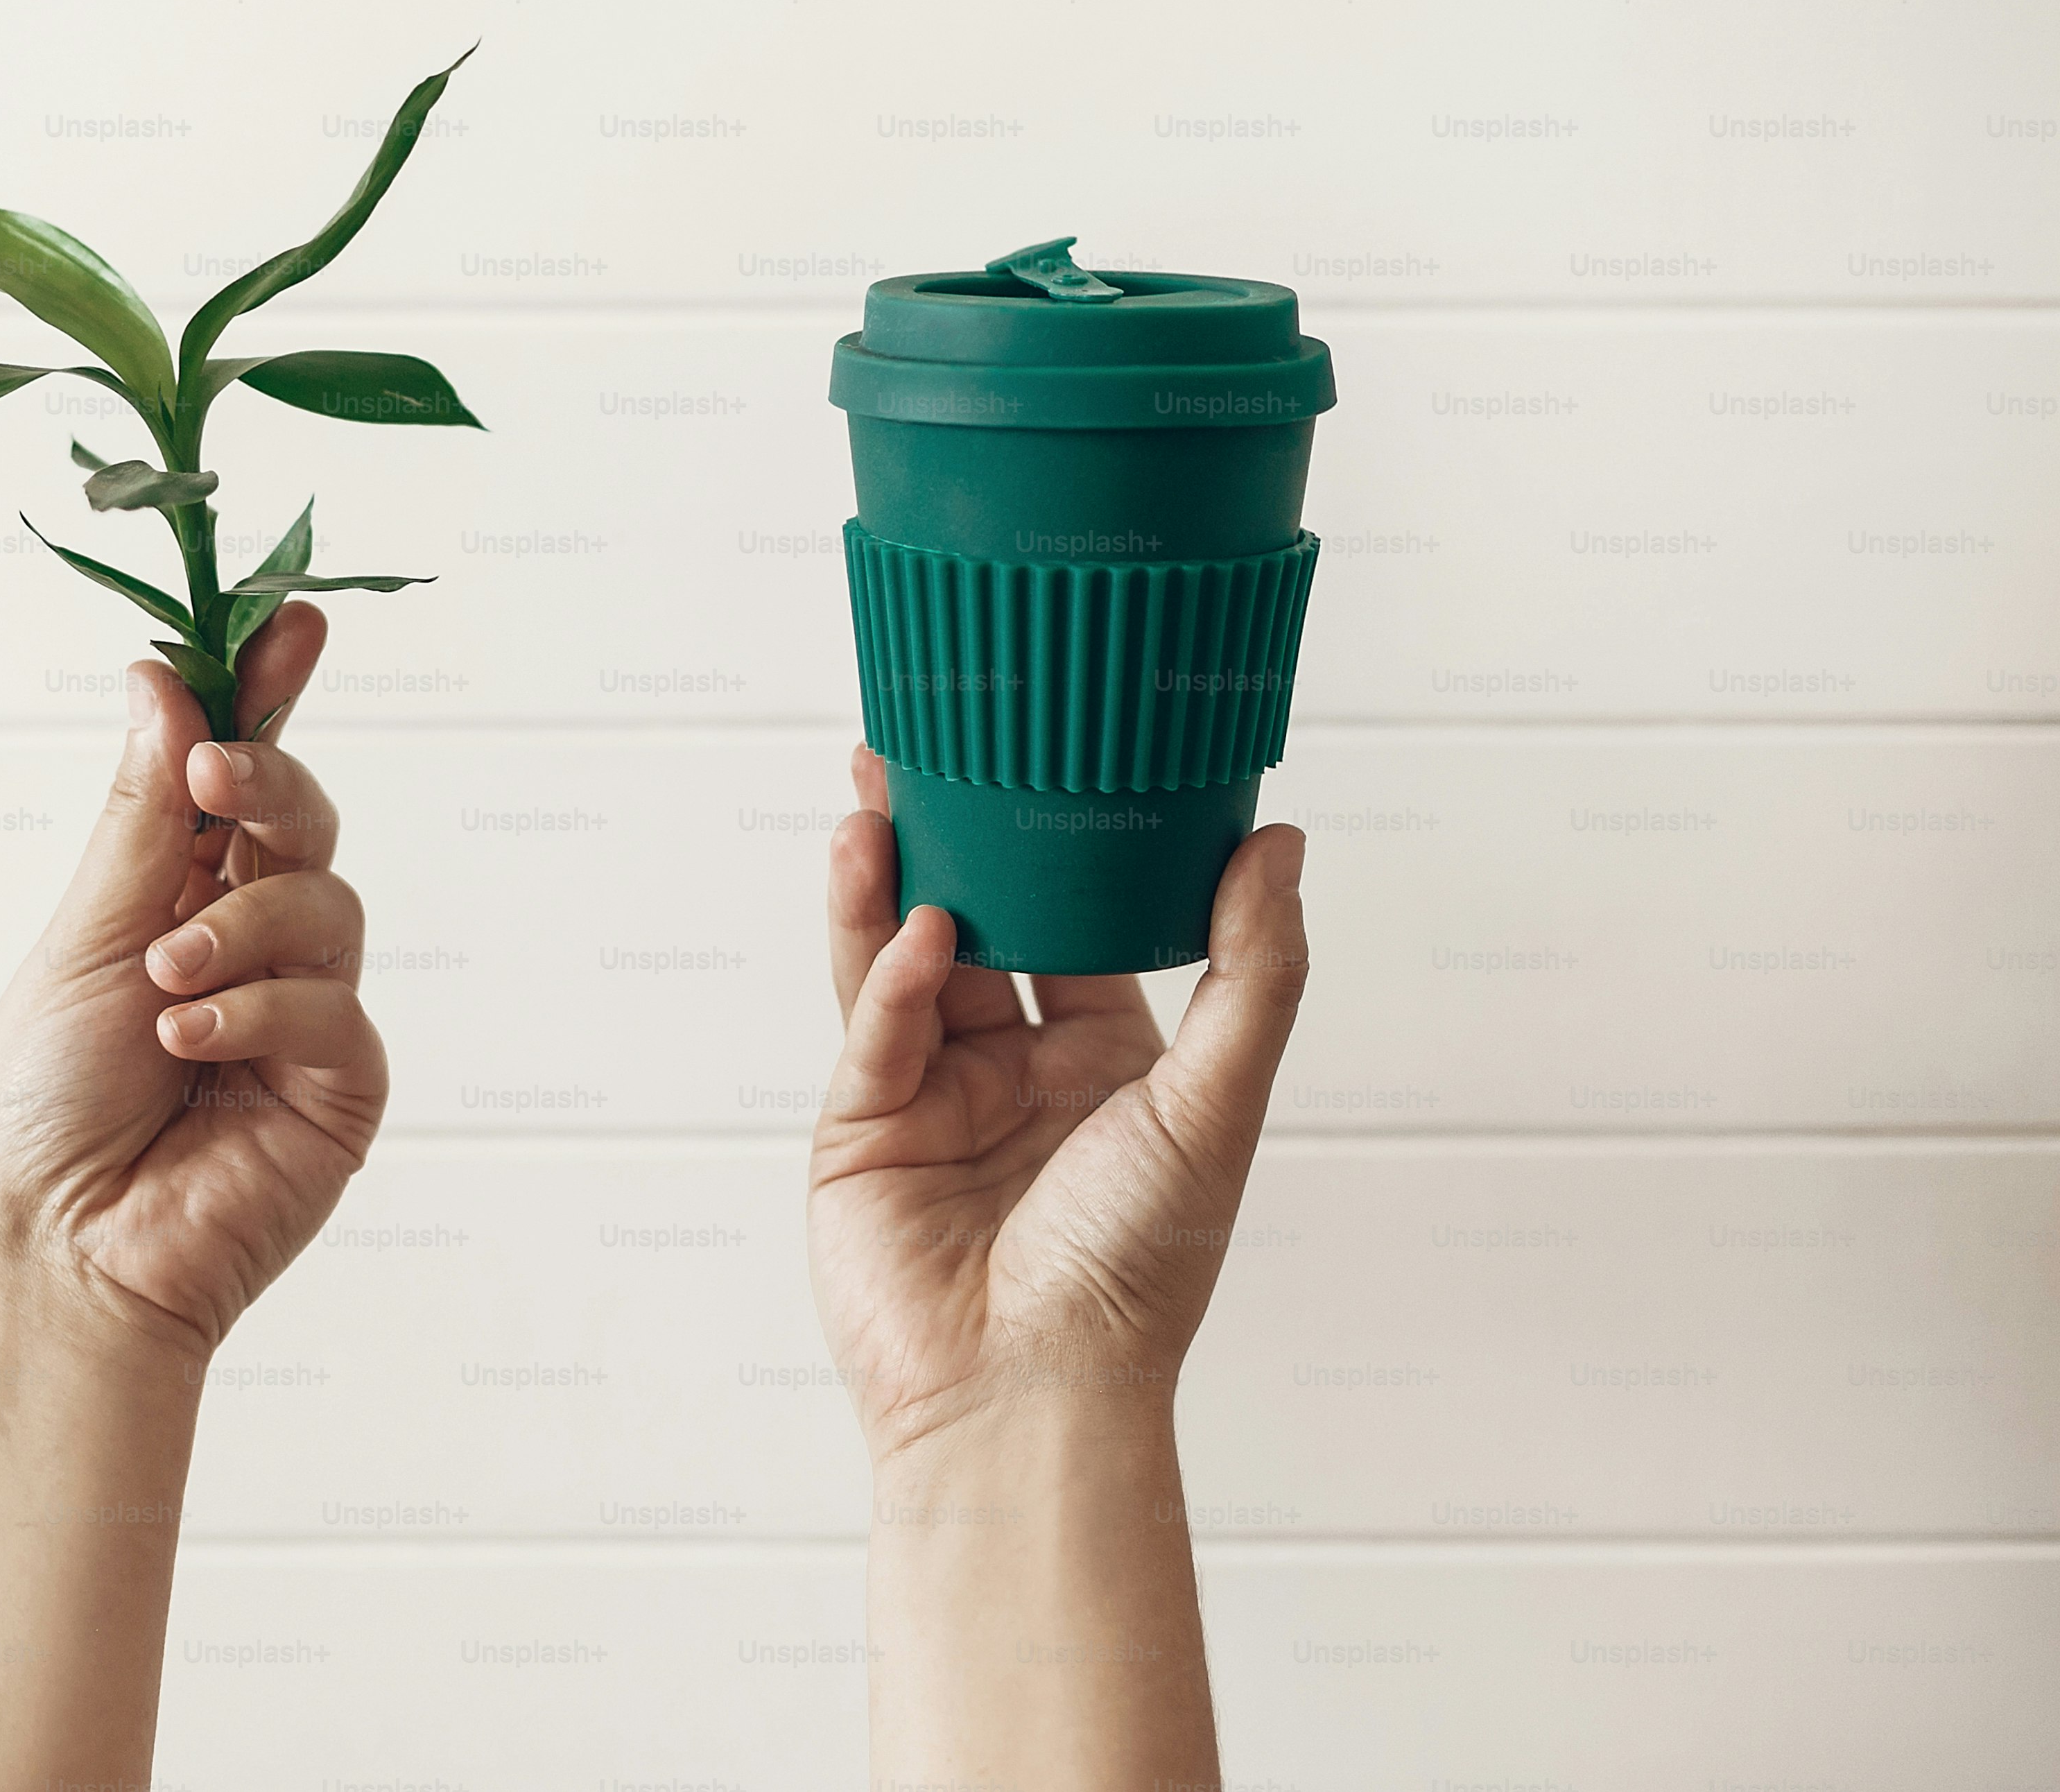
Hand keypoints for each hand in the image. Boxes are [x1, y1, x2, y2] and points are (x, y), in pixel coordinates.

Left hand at [0, 601, 386, 1354]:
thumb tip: (163, 684)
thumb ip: (147, 817)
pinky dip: (260, 1012)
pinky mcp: (342, 1089)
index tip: (290, 623)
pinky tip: (192, 1044)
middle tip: (219, 778)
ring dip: (244, 928)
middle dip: (269, 785)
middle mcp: (252, 946)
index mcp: (179, 896)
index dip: (268, 697)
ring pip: (329, 905)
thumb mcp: (84, 933)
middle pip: (306, 820)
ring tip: (165, 982)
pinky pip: (335, 1007)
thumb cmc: (42, 1105)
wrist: (56, 1248)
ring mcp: (304, 1017)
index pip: (242, 779)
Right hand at [809, 746, 1309, 1460]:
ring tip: (875, 797)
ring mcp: (930, 1097)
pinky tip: (913, 930)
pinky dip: (890, 974)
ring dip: (888, 882)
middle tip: (920, 747)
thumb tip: (1282, 842)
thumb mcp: (1216, 1105)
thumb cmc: (1134, 1276)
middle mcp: (1013, 1070)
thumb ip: (1253, 971)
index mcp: (1104, 1062)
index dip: (1058, 841)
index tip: (1045, 754)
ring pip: (901, 959)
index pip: (1076, 922)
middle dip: (945, 839)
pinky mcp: (861, 1131)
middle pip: (974, 923)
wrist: (1030, 1397)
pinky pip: (874, 1029)